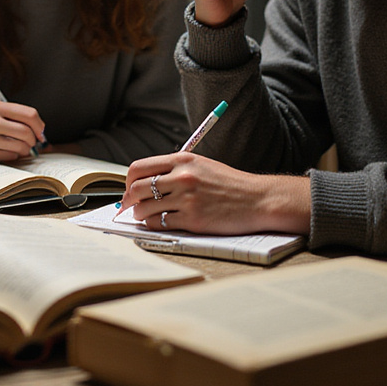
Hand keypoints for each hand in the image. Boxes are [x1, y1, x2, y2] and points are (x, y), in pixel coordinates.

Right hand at [0, 102, 45, 166]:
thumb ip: (12, 117)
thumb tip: (40, 131)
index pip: (30, 114)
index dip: (40, 125)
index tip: (40, 132)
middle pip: (28, 132)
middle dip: (33, 141)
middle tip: (30, 143)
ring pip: (20, 147)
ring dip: (23, 150)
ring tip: (15, 148)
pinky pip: (9, 157)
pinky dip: (11, 156)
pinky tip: (3, 152)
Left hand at [119, 153, 309, 235]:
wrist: (258, 199)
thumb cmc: (230, 184)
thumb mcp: (201, 165)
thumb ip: (174, 170)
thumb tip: (145, 182)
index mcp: (182, 160)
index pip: (139, 168)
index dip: (128, 181)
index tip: (128, 189)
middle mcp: (182, 177)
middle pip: (136, 188)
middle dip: (127, 200)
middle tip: (128, 207)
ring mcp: (187, 199)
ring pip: (145, 208)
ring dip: (140, 214)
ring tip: (145, 216)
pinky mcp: (193, 220)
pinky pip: (160, 224)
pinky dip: (154, 225)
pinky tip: (159, 223)